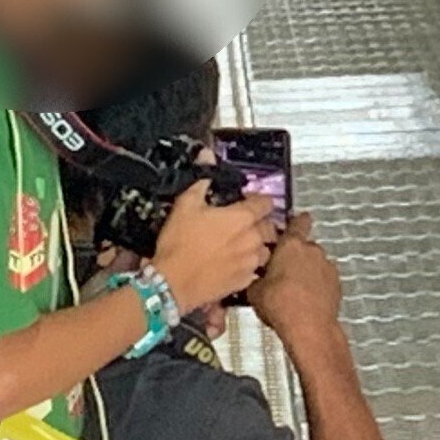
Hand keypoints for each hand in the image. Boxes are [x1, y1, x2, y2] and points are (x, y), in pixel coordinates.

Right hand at [151, 179, 280, 315]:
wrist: (171, 283)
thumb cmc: (179, 244)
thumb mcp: (185, 205)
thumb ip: (201, 181)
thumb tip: (207, 157)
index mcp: (243, 218)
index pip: (265, 202)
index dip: (256, 199)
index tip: (245, 200)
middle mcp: (253, 239)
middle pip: (268, 226)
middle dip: (258, 222)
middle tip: (241, 223)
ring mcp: (250, 262)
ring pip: (265, 250)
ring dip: (256, 245)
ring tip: (239, 244)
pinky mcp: (244, 281)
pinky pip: (254, 270)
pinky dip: (247, 265)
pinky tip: (233, 263)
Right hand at [242, 217, 344, 346]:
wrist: (309, 327)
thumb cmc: (280, 305)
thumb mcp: (254, 291)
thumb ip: (256, 278)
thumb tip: (255, 280)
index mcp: (291, 246)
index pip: (297, 223)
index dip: (297, 221)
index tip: (299, 218)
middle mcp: (312, 251)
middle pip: (303, 247)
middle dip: (294, 257)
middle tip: (281, 272)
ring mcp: (328, 267)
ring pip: (314, 264)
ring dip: (306, 272)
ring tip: (292, 291)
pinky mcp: (337, 284)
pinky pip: (324, 279)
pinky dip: (316, 285)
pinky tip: (305, 299)